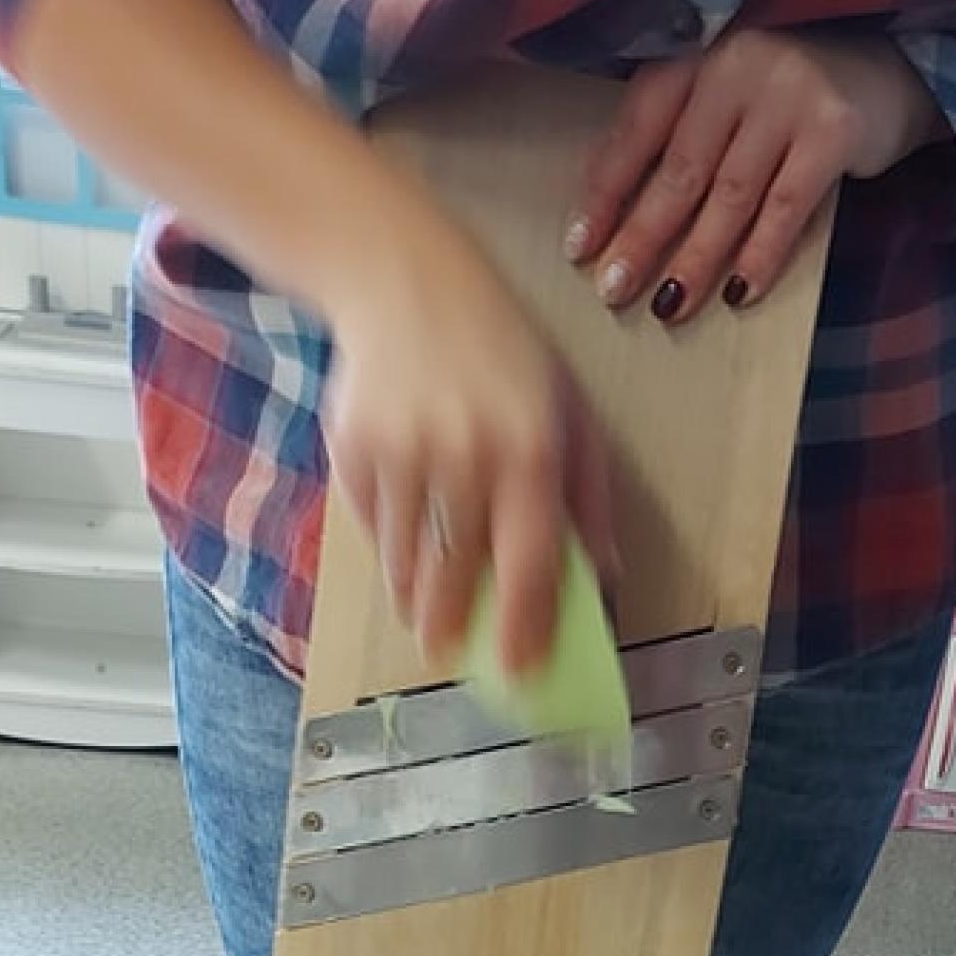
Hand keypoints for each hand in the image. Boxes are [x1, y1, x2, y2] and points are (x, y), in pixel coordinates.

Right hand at [323, 201, 616, 675]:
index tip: (521, 674)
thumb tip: (603, 577)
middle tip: (450, 654)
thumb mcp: (568, 411)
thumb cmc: (501, 352)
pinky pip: (369, 525)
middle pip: (454, 575)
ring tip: (424, 613)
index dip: (524, 628)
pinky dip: (386, 543)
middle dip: (450, 627)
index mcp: (530, 451)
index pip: (530, 565)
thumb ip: (588, 499)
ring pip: (406, 559)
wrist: (403, 281)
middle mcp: (464, 455)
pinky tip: (401, 535)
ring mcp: (401, 452)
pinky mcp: (352, 448)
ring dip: (415, 595)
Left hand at [567, 30, 943, 321]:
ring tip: (669, 307)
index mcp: (699, 55)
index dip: (605, 192)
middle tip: (613, 291)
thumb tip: (625, 222)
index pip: (637, 127)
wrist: (890, 69)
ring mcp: (788, 94)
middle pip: (680, 168)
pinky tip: (739, 294)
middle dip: (643, 237)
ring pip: (730, 194)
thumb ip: (685, 136)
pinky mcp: (833, 129)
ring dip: (697, 258)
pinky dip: (761, 254)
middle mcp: (737, 65)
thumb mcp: (729, 99)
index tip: (578, 249)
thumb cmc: (790, 96)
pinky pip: (787, 206)